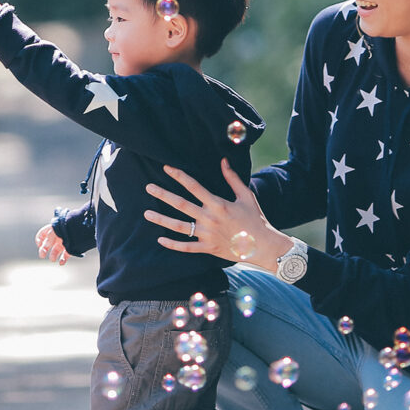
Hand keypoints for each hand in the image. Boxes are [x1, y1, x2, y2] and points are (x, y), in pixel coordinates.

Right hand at [35, 222, 69, 265]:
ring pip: (56, 250)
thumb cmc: (67, 226)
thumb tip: (43, 247)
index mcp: (53, 229)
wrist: (82, 227)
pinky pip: (65, 255)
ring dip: (53, 255)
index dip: (39, 239)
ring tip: (52, 259)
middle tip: (42, 255)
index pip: (42, 234)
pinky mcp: (70, 248)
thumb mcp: (55, 230)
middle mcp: (58, 236)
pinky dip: (63, 260)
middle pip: (48, 244)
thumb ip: (48, 238)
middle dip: (44, 250)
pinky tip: (61, 263)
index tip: (39, 245)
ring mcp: (64, 242)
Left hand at [143, 158, 290, 271]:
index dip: (178, 175)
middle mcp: (209, 218)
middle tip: (148, 187)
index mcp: (218, 203)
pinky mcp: (208, 249)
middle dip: (163, 195)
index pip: (193, 186)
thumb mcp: (246, 195)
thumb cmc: (256, 219)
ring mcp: (207, 235)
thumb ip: (232, 178)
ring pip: (179, 227)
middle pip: (181, 204)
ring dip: (161, 220)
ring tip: (146, 214)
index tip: (166, 168)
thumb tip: (223, 161)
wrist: (264, 246)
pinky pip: (187, 248)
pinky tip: (160, 240)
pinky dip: (173, 245)